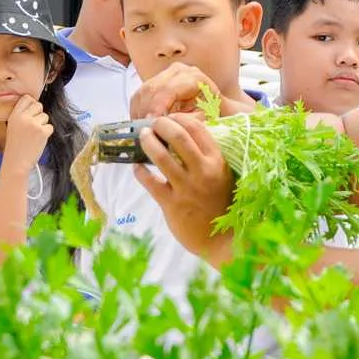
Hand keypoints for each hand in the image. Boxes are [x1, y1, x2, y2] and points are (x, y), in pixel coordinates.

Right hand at [3, 95, 52, 174]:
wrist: (16, 163)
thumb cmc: (15, 146)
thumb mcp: (12, 126)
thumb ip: (21, 115)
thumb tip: (34, 104)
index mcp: (14, 115)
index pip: (27, 98)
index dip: (31, 105)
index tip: (31, 113)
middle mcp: (23, 117)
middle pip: (38, 105)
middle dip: (38, 115)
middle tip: (32, 127)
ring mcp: (33, 124)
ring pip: (45, 116)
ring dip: (43, 125)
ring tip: (34, 136)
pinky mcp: (42, 132)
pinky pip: (50, 127)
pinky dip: (46, 134)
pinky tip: (38, 141)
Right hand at [129, 64, 256, 118]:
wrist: (215, 109)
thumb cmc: (212, 115)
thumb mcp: (204, 120)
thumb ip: (186, 121)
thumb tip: (165, 124)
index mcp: (193, 77)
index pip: (168, 89)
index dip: (157, 107)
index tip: (151, 124)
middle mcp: (178, 71)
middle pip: (152, 88)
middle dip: (145, 111)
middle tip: (143, 130)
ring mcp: (165, 74)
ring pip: (143, 91)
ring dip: (139, 112)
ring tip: (142, 130)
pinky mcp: (155, 81)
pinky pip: (140, 95)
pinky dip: (137, 110)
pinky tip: (141, 124)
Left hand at [134, 113, 234, 267]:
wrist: (222, 240)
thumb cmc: (219, 203)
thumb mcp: (221, 174)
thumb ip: (206, 156)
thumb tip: (183, 132)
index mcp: (216, 161)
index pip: (196, 128)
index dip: (179, 118)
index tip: (169, 118)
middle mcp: (203, 172)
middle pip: (178, 136)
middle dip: (161, 125)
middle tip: (153, 124)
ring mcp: (187, 188)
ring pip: (161, 156)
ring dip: (148, 142)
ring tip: (143, 137)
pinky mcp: (172, 204)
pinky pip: (151, 182)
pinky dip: (140, 171)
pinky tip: (137, 167)